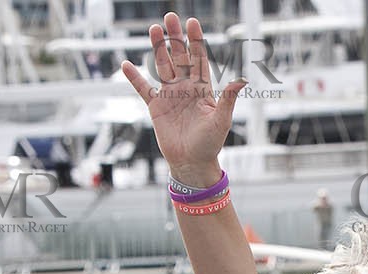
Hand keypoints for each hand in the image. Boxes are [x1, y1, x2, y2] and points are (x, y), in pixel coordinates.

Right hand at [121, 15, 244, 187]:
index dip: (196, 42)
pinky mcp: (156, 107)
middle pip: (179, 57)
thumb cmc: (211, 143)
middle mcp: (185, 88)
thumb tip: (241, 80)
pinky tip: (126, 64)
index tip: (192, 23)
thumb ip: (229, 98)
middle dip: (175, 38)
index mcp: (202, 88)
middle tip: (170, 17)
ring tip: (154, 29)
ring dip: (157, 49)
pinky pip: (143, 89)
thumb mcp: (221, 120)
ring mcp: (170, 95)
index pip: (199, 59)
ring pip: (162, 66)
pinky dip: (134, 78)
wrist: (192, 162)